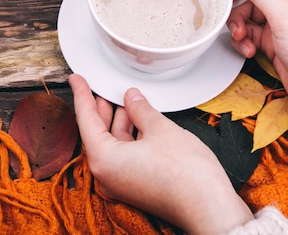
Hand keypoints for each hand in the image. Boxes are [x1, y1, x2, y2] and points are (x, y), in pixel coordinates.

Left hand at [69, 74, 252, 233]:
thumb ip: (141, 110)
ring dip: (119, 121)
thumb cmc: (186, 174)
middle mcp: (107, 175)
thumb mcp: (161, 129)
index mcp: (103, 159)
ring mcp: (121, 183)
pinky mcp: (136, 186)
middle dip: (102, 108)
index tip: (77, 80)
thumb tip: (132, 98)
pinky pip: (125, 155)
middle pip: (97, 133)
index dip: (82, 94)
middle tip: (102, 86)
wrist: (210, 208)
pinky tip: (140, 120)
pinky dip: (130, 136)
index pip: (86, 119)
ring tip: (127, 99)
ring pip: (113, 144)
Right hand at [216, 0, 287, 132]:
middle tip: (221, 9)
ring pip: (247, 12)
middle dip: (234, 0)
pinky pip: (250, 32)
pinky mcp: (274, 42)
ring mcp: (281, 23)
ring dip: (238, 24)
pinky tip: (248, 51)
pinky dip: (244, 40)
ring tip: (240, 37)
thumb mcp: (286, 19)